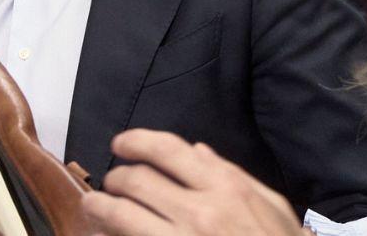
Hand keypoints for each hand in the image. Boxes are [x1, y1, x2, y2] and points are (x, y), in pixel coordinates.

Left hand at [81, 130, 307, 235]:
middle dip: (116, 177)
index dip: (135, 141)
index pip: (166, 150)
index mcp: (227, 188)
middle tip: (111, 181)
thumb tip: (198, 151)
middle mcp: (200, 212)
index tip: (121, 144)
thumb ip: (232, 175)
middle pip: (136, 179)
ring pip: (120, 213)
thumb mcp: (273, 208)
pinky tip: (105, 234)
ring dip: (99, 206)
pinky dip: (111, 234)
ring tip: (93, 206)